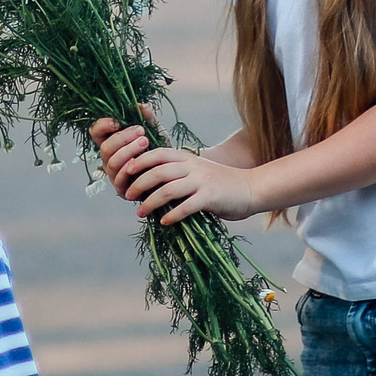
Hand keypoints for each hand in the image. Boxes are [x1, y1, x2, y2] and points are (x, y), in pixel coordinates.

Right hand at [89, 113, 153, 197]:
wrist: (173, 174)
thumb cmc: (160, 152)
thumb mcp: (155, 132)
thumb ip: (148, 119)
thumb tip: (141, 105)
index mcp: (112, 142)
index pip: (96, 132)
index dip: (102, 126)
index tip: (116, 121)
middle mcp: (109, 158)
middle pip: (104, 148)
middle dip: (122, 138)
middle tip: (140, 131)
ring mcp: (114, 174)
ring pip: (112, 162)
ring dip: (128, 151)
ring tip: (146, 142)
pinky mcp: (122, 188)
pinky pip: (119, 179)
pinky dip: (129, 168)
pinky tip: (141, 160)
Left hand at [127, 146, 260, 225]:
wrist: (250, 188)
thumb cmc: (218, 184)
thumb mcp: (196, 171)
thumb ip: (176, 174)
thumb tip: (146, 186)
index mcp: (187, 157)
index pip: (157, 153)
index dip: (139, 161)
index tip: (125, 172)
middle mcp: (192, 166)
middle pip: (158, 171)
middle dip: (139, 184)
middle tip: (128, 195)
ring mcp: (201, 181)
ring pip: (169, 189)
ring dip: (151, 202)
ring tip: (141, 212)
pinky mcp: (210, 197)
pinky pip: (186, 206)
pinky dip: (172, 214)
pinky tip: (164, 221)